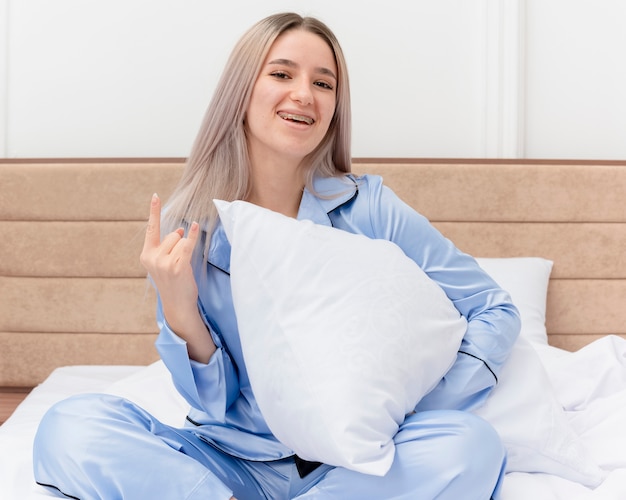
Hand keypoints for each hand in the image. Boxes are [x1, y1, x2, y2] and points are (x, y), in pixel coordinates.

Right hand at [140, 194, 199, 313]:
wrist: (177, 305)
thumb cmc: (172, 282)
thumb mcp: (164, 263)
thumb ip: (168, 245)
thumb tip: (179, 229)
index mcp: (146, 255)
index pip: (151, 229)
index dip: (154, 212)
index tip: (155, 195)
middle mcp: (152, 258)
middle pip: (172, 235)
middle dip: (178, 244)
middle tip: (177, 264)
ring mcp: (164, 263)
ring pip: (180, 241)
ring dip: (185, 250)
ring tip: (181, 267)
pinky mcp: (178, 267)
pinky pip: (187, 245)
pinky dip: (192, 235)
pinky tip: (195, 226)